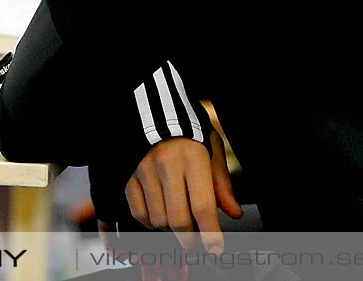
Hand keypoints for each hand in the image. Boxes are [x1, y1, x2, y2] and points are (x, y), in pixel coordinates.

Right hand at [124, 136, 239, 254]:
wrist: (155, 113)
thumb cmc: (189, 132)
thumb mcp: (212, 150)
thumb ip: (222, 183)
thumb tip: (233, 212)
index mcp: (193, 157)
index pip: (203, 206)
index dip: (211, 233)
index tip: (216, 248)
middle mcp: (167, 165)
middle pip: (178, 220)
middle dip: (191, 239)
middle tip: (197, 240)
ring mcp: (145, 172)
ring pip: (159, 221)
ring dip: (171, 230)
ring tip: (180, 220)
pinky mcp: (129, 178)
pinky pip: (140, 214)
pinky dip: (152, 222)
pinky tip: (161, 215)